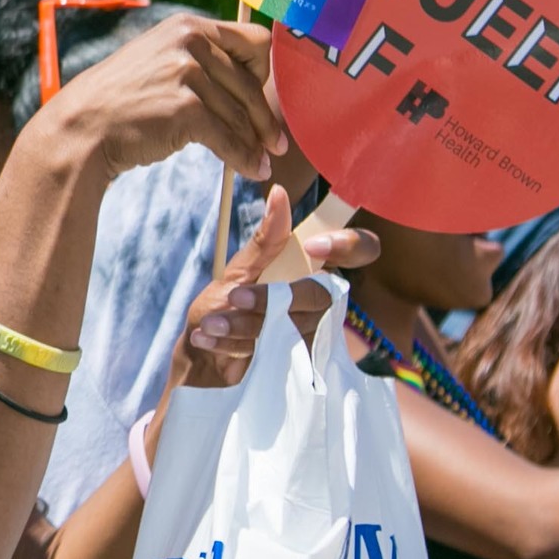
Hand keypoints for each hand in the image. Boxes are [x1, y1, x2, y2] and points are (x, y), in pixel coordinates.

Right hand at [37, 13, 283, 183]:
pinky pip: (229, 137)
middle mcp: (190, 42)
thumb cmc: (119, 101)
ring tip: (262, 161)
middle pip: (252, 82)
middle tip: (275, 142)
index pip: (254, 40)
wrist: (80, 130)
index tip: (265, 96)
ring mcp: (187, 73)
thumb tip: (246, 80)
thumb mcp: (157, 61)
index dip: (265, 72)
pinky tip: (250, 169)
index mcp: (187, 26)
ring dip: (256, 143)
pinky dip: (243, 158)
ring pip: (241, 113)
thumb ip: (197, 60)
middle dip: (266, 117)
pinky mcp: (185, 108)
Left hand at [173, 188, 378, 391]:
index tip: (313, 246)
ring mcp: (311, 333)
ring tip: (209, 323)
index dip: (349, 244)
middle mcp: (319, 300)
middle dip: (271, 298)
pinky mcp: (297, 365)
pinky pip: (275, 351)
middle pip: (321, 293)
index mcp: (312, 270)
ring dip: (244, 323)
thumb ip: (265, 241)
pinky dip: (236, 343)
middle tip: (234, 297)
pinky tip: (208, 339)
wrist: (200, 359)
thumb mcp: (237, 271)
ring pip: (292, 325)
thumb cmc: (223, 308)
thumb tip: (279, 193)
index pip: (359, 249)